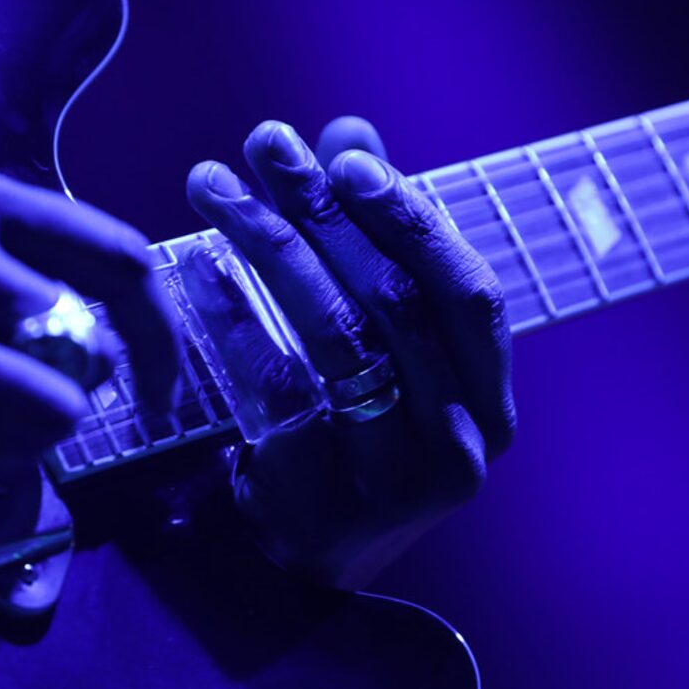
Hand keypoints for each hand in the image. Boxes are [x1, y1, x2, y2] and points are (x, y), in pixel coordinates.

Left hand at [186, 118, 513, 589]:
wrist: (313, 556)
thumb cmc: (358, 433)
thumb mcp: (387, 346)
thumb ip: (378, 243)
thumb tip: (350, 132)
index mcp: (493, 403)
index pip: (467, 292)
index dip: (410, 216)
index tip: (343, 155)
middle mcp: (460, 445)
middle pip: (396, 303)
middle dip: (325, 210)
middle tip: (266, 143)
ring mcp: (391, 479)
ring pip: (335, 337)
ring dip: (269, 243)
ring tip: (212, 182)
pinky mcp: (316, 496)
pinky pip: (272, 386)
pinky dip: (231, 315)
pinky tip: (195, 262)